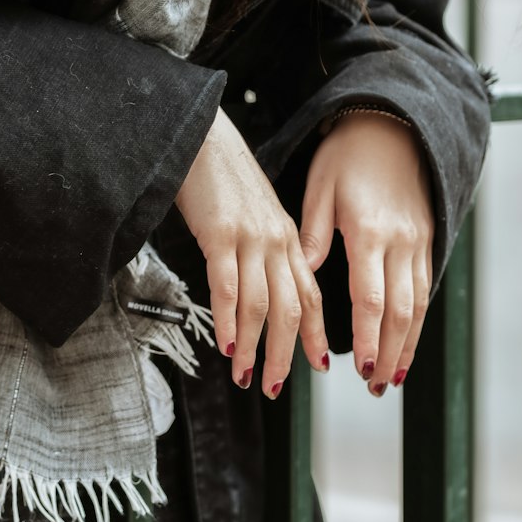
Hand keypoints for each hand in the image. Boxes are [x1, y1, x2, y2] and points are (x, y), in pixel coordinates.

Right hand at [175, 106, 329, 394]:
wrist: (203, 134)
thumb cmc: (223, 173)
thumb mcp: (257, 211)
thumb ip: (267, 246)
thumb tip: (265, 285)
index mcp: (289, 236)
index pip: (310, 294)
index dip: (315, 334)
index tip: (318, 364)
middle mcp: (276, 240)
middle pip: (290, 310)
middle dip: (284, 354)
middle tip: (273, 386)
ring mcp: (250, 237)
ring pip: (261, 306)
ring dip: (253, 347)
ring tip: (245, 374)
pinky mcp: (220, 232)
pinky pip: (228, 286)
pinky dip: (228, 321)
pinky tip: (226, 343)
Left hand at [298, 113, 433, 394]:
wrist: (392, 124)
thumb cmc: (347, 154)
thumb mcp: (320, 187)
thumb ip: (313, 234)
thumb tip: (302, 274)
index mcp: (369, 232)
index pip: (371, 298)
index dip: (369, 338)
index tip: (362, 370)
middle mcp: (400, 242)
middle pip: (401, 312)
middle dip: (390, 354)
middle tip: (376, 386)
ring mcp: (418, 241)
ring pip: (419, 305)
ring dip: (408, 344)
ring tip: (392, 376)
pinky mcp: (426, 239)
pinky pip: (426, 287)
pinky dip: (418, 319)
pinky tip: (408, 340)